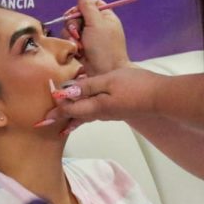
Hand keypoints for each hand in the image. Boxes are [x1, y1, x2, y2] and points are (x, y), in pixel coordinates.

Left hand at [41, 66, 163, 124]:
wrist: (160, 97)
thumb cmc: (135, 86)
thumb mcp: (108, 81)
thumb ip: (87, 86)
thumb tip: (65, 92)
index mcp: (95, 107)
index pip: (69, 109)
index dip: (56, 107)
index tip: (43, 107)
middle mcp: (100, 114)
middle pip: (74, 116)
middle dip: (59, 118)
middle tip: (43, 122)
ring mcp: (109, 114)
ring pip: (84, 116)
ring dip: (70, 118)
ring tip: (59, 122)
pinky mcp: (116, 111)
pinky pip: (94, 113)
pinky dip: (83, 114)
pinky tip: (85, 112)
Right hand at [61, 0, 129, 75]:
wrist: (104, 73)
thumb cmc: (105, 48)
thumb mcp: (97, 24)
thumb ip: (87, 6)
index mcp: (105, 17)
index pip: (91, 3)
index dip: (81, 6)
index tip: (77, 12)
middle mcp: (97, 26)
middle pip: (77, 15)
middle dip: (73, 23)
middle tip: (77, 32)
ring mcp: (88, 38)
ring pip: (71, 28)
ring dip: (71, 35)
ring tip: (78, 45)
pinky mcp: (81, 48)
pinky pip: (70, 40)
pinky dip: (72, 45)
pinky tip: (77, 51)